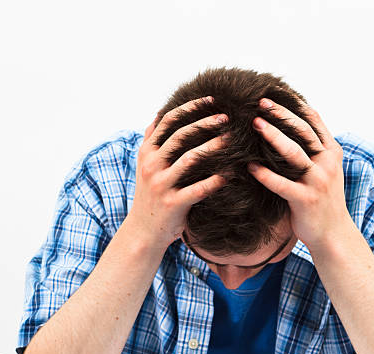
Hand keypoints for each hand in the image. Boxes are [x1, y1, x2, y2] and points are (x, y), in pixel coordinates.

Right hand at [128, 97, 228, 249]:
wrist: (142, 232)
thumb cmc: (150, 196)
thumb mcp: (144, 166)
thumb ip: (151, 141)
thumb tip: (159, 113)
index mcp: (146, 153)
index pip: (168, 121)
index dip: (190, 108)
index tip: (211, 100)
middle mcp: (151, 166)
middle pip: (180, 135)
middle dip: (205, 123)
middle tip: (226, 117)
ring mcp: (161, 185)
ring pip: (190, 159)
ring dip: (213, 147)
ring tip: (230, 140)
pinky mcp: (173, 204)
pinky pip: (199, 189)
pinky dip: (216, 180)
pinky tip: (230, 174)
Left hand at [248, 99, 350, 253]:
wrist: (333, 235)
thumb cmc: (322, 202)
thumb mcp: (323, 171)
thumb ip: (312, 152)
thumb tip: (288, 129)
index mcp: (331, 153)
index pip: (314, 120)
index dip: (294, 104)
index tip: (275, 92)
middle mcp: (327, 163)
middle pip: (303, 131)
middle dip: (281, 114)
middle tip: (260, 102)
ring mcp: (318, 181)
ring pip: (294, 153)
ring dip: (273, 136)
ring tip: (255, 124)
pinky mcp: (306, 200)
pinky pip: (282, 184)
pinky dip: (265, 175)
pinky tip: (249, 167)